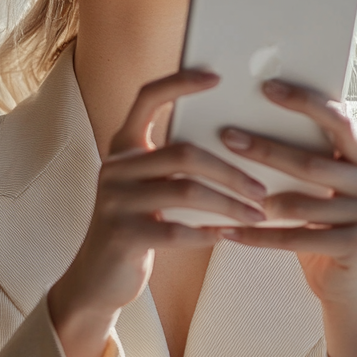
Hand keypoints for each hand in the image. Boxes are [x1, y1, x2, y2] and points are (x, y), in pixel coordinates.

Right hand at [48, 69, 266, 356]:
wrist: (96, 280)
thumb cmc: (137, 229)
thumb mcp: (146, 189)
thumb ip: (172, 166)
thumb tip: (237, 142)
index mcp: (122, 147)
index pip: (147, 98)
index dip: (180, 83)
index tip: (218, 77)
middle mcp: (114, 168)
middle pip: (183, 153)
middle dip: (230, 170)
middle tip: (261, 188)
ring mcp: (114, 201)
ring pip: (185, 191)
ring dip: (229, 204)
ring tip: (257, 214)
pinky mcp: (121, 235)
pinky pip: (177, 231)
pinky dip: (208, 234)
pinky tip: (229, 237)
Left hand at [218, 80, 356, 356]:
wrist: (354, 286)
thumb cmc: (325, 226)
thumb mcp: (319, 189)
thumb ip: (301, 157)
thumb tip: (242, 121)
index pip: (338, 119)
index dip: (303, 101)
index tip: (265, 86)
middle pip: (313, 162)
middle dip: (266, 148)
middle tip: (226, 135)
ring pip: (302, 203)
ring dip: (257, 196)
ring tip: (219, 186)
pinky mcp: (356, 248)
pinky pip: (297, 240)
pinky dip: (258, 237)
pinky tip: (224, 233)